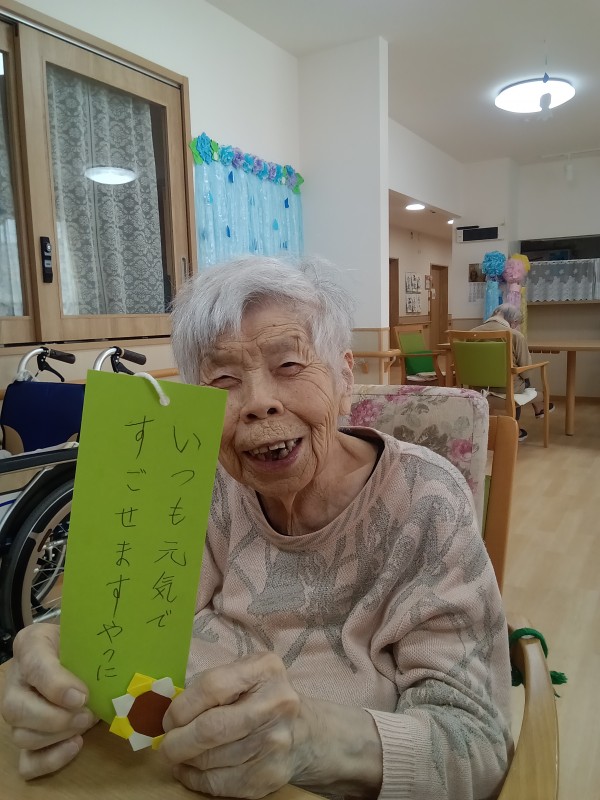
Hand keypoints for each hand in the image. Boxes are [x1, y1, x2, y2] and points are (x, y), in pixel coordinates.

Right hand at [1, 624, 96, 778]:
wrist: (75, 650)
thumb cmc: (81, 642)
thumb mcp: (85, 634)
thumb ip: (94, 648)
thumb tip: (120, 670)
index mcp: (30, 646)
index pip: (34, 665)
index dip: (56, 686)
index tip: (82, 696)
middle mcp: (15, 681)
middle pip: (16, 710)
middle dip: (56, 719)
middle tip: (87, 715)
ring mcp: (17, 712)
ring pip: (21, 736)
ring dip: (58, 737)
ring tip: (85, 724)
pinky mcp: (26, 736)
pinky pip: (26, 762)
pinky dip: (50, 760)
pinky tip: (75, 745)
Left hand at [161, 652, 305, 797]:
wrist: (305, 732)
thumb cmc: (261, 698)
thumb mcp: (245, 675)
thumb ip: (212, 685)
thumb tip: (166, 710)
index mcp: (265, 670)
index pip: (212, 687)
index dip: (181, 707)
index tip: (168, 719)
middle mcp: (275, 704)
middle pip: (211, 728)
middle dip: (177, 741)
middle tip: (165, 745)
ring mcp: (275, 742)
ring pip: (212, 760)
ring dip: (186, 760)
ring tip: (180, 754)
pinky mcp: (270, 775)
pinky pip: (219, 784)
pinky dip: (196, 779)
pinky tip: (193, 770)